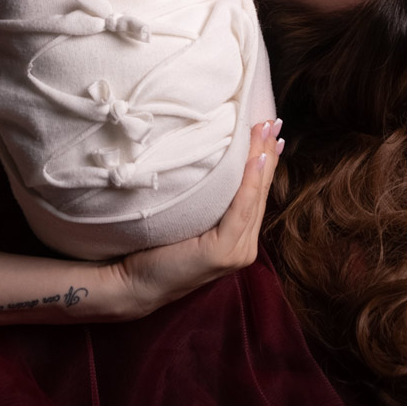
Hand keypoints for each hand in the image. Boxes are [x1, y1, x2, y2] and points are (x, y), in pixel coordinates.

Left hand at [110, 119, 282, 316]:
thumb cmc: (157, 249)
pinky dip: (249, 184)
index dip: (265, 162)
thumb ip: (209, 202)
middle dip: (267, 154)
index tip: (272, 133)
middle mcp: (244, 246)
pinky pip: (240, 210)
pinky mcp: (222, 252)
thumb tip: (215, 165)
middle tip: (273, 122)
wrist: (134, 283)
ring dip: (261, 161)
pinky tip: (255, 161)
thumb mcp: (189, 220)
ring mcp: (236, 251)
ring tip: (266, 131)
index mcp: (240, 239)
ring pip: (254, 197)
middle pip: (259, 192)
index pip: (257, 194)